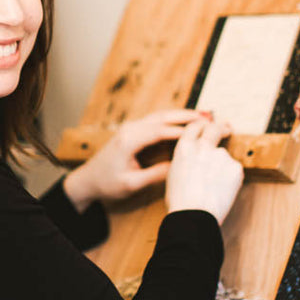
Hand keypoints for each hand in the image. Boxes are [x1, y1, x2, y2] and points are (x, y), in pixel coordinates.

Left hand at [62, 109, 205, 211]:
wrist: (88, 179)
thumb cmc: (107, 183)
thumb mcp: (132, 184)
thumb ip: (155, 175)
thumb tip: (179, 168)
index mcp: (130, 140)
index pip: (161, 131)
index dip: (184, 130)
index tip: (204, 131)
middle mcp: (131, 129)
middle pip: (163, 117)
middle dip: (187, 115)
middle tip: (210, 116)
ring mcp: (131, 127)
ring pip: (161, 116)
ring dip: (182, 114)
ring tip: (204, 115)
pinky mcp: (133, 130)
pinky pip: (156, 120)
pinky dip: (173, 119)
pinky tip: (187, 121)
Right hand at [165, 118, 243, 223]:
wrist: (194, 214)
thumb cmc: (180, 201)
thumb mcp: (174, 173)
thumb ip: (186, 159)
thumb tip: (194, 158)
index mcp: (184, 147)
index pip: (195, 126)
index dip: (202, 125)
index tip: (208, 126)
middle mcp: (203, 146)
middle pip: (215, 128)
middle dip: (221, 128)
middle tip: (227, 130)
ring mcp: (221, 156)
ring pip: (225, 157)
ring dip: (222, 166)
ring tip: (214, 187)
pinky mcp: (236, 167)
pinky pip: (234, 170)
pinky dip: (231, 178)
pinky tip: (222, 191)